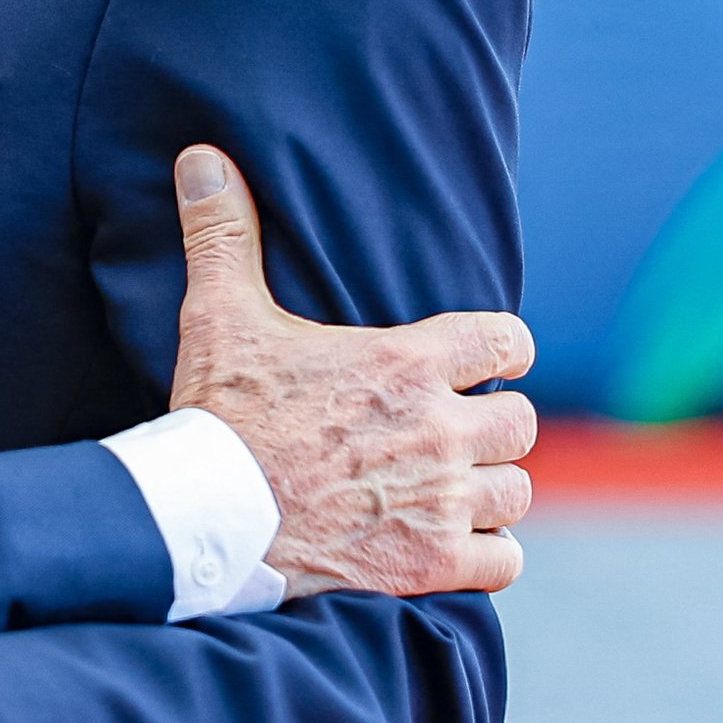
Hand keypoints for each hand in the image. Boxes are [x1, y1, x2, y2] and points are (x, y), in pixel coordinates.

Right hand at [167, 144, 536, 595]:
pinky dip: (487, 555)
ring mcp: (442, 502)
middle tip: (452, 432)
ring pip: (517, 491)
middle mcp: (439, 430)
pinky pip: (504, 561)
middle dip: (491, 425)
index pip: (507, 342)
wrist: (208, 522)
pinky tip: (453, 545)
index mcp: (406, 364)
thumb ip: (224, 234)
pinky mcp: (431, 565)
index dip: (502, 351)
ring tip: (453, 490)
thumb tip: (202, 158)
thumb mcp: (220, 315)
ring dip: (490, 490)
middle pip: (520, 421)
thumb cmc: (219, 416)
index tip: (480, 362)